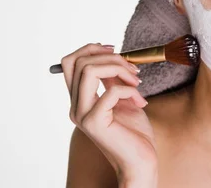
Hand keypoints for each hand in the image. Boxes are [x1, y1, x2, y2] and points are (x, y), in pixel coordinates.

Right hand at [61, 43, 157, 182]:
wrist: (140, 161)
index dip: (91, 48)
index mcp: (79, 99)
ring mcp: (82, 115)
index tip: (115, 49)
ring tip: (137, 81)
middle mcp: (75, 106)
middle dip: (111, 57)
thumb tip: (112, 56)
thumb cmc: (134, 132)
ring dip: (119, 68)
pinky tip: (140, 101)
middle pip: (78, 61)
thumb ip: (113, 80)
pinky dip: (129, 90)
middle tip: (133, 70)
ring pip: (88, 70)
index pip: (70, 62)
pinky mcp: (94, 123)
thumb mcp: (123, 98)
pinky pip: (110, 92)